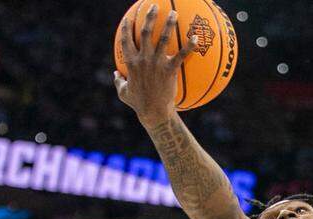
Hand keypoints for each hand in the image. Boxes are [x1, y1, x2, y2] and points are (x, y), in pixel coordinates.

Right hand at [115, 5, 194, 126]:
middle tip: (154, 5)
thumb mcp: (124, 93)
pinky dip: (189, 46)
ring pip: (163, 38)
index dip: (126, 26)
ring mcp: (156, 63)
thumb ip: (118, 81)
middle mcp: (143, 58)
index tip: (129, 17)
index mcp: (130, 62)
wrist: (154, 113)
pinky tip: (196, 37)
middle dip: (149, 17)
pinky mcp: (170, 70)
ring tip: (174, 13)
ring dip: (169, 24)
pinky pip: (181, 55)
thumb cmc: (139, 104)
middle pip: (145, 32)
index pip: (126, 39)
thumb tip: (115, 74)